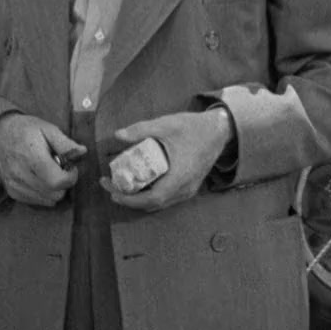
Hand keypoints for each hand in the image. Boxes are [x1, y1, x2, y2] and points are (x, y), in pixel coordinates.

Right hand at [0, 114, 85, 206]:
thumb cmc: (25, 129)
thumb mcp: (47, 128)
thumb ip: (65, 143)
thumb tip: (83, 152)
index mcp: (32, 157)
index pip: (58, 181)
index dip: (71, 177)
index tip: (70, 167)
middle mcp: (21, 175)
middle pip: (55, 194)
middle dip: (63, 183)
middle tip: (59, 168)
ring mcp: (15, 186)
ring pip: (48, 201)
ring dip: (54, 189)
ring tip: (48, 171)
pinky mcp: (12, 192)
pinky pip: (37, 201)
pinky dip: (43, 193)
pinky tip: (39, 178)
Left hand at [102, 108, 233, 212]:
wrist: (219, 131)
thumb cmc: (193, 128)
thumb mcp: (166, 124)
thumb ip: (141, 129)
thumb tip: (117, 135)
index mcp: (180, 177)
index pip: (152, 199)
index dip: (130, 199)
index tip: (112, 191)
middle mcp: (184, 189)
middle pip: (153, 205)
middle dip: (129, 199)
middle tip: (110, 186)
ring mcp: (188, 190)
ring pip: (159, 203)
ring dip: (139, 198)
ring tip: (121, 184)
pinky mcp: (189, 187)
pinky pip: (166, 198)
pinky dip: (150, 194)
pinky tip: (140, 182)